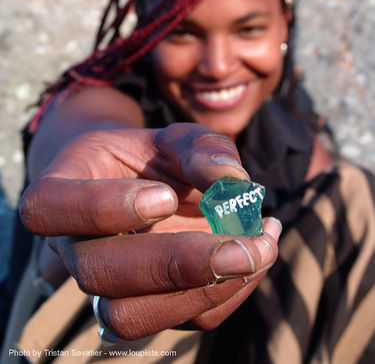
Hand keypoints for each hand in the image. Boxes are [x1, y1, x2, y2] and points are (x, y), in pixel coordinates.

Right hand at [20, 123, 280, 338]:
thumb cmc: (151, 156)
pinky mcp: (146, 305)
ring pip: (129, 318)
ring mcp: (107, 285)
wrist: (145, 186)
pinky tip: (257, 255)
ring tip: (260, 249)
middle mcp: (74, 246)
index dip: (101, 208)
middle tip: (244, 245)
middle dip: (174, 264)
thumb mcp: (174, 136)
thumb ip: (200, 148)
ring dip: (203, 291)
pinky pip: (177, 321)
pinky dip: (228, 294)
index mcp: (62, 191)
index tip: (164, 196)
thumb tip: (234, 182)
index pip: (49, 209)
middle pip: (97, 274)